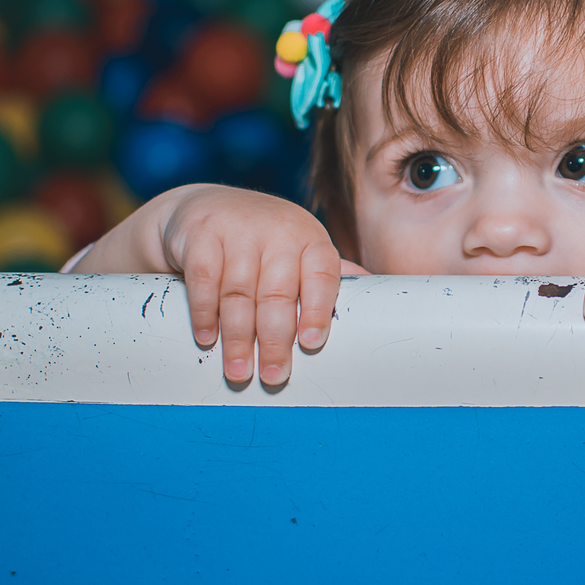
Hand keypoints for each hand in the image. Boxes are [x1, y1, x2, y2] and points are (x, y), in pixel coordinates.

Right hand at [72, 184, 366, 385]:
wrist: (206, 207)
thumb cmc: (263, 242)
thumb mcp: (299, 252)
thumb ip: (328, 280)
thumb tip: (381, 303)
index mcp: (312, 240)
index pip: (324, 276)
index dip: (319, 310)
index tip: (312, 344)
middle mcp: (280, 231)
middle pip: (278, 294)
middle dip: (275, 340)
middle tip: (273, 377)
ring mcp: (239, 229)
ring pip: (239, 292)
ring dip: (238, 337)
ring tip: (239, 372)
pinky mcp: (203, 233)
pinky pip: (204, 280)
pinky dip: (205, 313)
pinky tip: (208, 338)